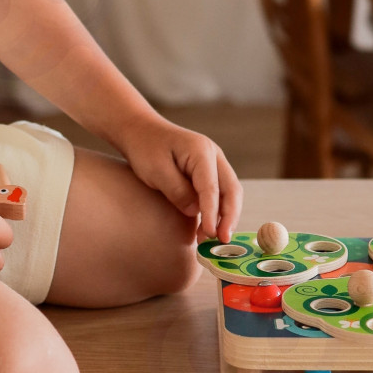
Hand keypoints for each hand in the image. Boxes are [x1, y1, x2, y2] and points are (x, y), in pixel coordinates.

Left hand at [117, 115, 241, 242]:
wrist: (141, 131)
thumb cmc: (146, 148)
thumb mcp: (156, 170)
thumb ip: (177, 191)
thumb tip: (196, 212)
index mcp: (201, 151)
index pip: (212, 187)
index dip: (212, 213)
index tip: (211, 234)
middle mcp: (214, 155)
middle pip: (231, 189)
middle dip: (229, 217)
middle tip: (222, 241)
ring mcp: (214, 162)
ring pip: (230, 192)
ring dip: (225, 216)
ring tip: (212, 239)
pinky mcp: (208, 171)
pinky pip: (220, 192)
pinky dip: (218, 210)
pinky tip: (208, 227)